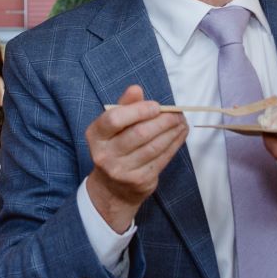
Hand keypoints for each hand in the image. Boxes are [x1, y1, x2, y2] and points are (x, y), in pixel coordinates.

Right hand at [84, 86, 187, 232]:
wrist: (112, 188)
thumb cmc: (115, 147)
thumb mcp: (113, 126)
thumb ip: (124, 106)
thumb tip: (136, 89)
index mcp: (95, 135)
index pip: (115, 119)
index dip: (138, 110)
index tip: (156, 106)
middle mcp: (105, 155)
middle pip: (139, 134)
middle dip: (162, 121)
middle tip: (177, 114)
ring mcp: (122, 171)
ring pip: (153, 147)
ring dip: (172, 132)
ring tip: (181, 122)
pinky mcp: (139, 181)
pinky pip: (161, 159)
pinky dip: (174, 145)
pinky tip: (180, 135)